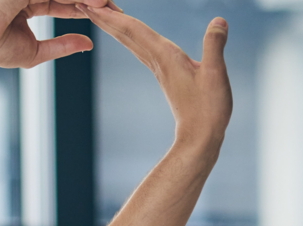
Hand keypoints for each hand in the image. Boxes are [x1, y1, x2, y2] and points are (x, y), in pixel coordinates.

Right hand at [0, 0, 106, 69]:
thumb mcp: (36, 52)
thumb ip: (62, 46)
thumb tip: (88, 44)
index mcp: (30, 6)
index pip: (65, 4)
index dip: (85, 9)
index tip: (106, 15)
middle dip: (94, 1)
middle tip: (116, 8)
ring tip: (108, 4)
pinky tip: (94, 3)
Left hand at [86, 6, 229, 148]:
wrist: (200, 136)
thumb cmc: (209, 108)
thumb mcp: (215, 74)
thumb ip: (215, 45)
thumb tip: (218, 20)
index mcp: (165, 56)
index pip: (133, 30)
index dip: (112, 16)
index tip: (91, 5)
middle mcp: (157, 59)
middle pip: (125, 33)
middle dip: (104, 16)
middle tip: (84, 2)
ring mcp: (159, 66)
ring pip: (130, 40)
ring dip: (114, 24)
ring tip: (99, 11)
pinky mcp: (165, 72)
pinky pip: (141, 48)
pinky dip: (130, 36)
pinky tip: (127, 33)